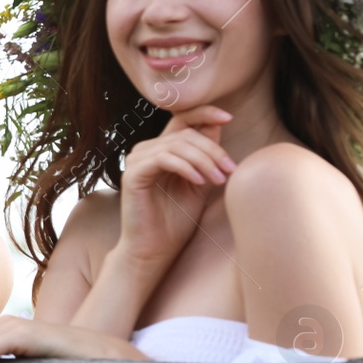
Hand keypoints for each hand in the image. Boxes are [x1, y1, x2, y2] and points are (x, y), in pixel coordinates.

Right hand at [116, 106, 235, 273]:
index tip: (229, 116)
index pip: (182, 118)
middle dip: (213, 149)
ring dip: (203, 160)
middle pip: (185, 132)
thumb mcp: (200, 183)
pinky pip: (163, 158)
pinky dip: (185, 167)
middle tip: (230, 170)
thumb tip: (217, 125)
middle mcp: (146, 150)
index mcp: (161, 149)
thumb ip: (206, 156)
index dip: (204, 112)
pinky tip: (199, 181)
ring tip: (219, 180)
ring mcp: (136, 161)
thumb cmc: (176, 221)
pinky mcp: (132, 175)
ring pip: (176, 144)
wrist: (154, 250)